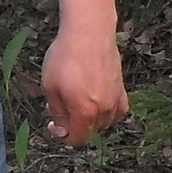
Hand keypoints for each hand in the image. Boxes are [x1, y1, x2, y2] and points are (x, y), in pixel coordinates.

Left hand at [41, 23, 127, 144]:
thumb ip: (57, 113)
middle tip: (60, 105)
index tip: (53, 123)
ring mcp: (115, 99)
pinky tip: (98, 102)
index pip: (78, 139)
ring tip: (76, 100)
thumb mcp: (50, 86)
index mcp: (85, 112)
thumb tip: (62, 131)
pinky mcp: (121, 87)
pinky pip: (119, 110)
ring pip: (105, 122)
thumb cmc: (65, 57)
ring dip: (90, 119)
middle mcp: (104, 109)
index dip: (63, 136)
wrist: (89, 32)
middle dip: (74, 124)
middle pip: (90, 131)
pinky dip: (109, 112)